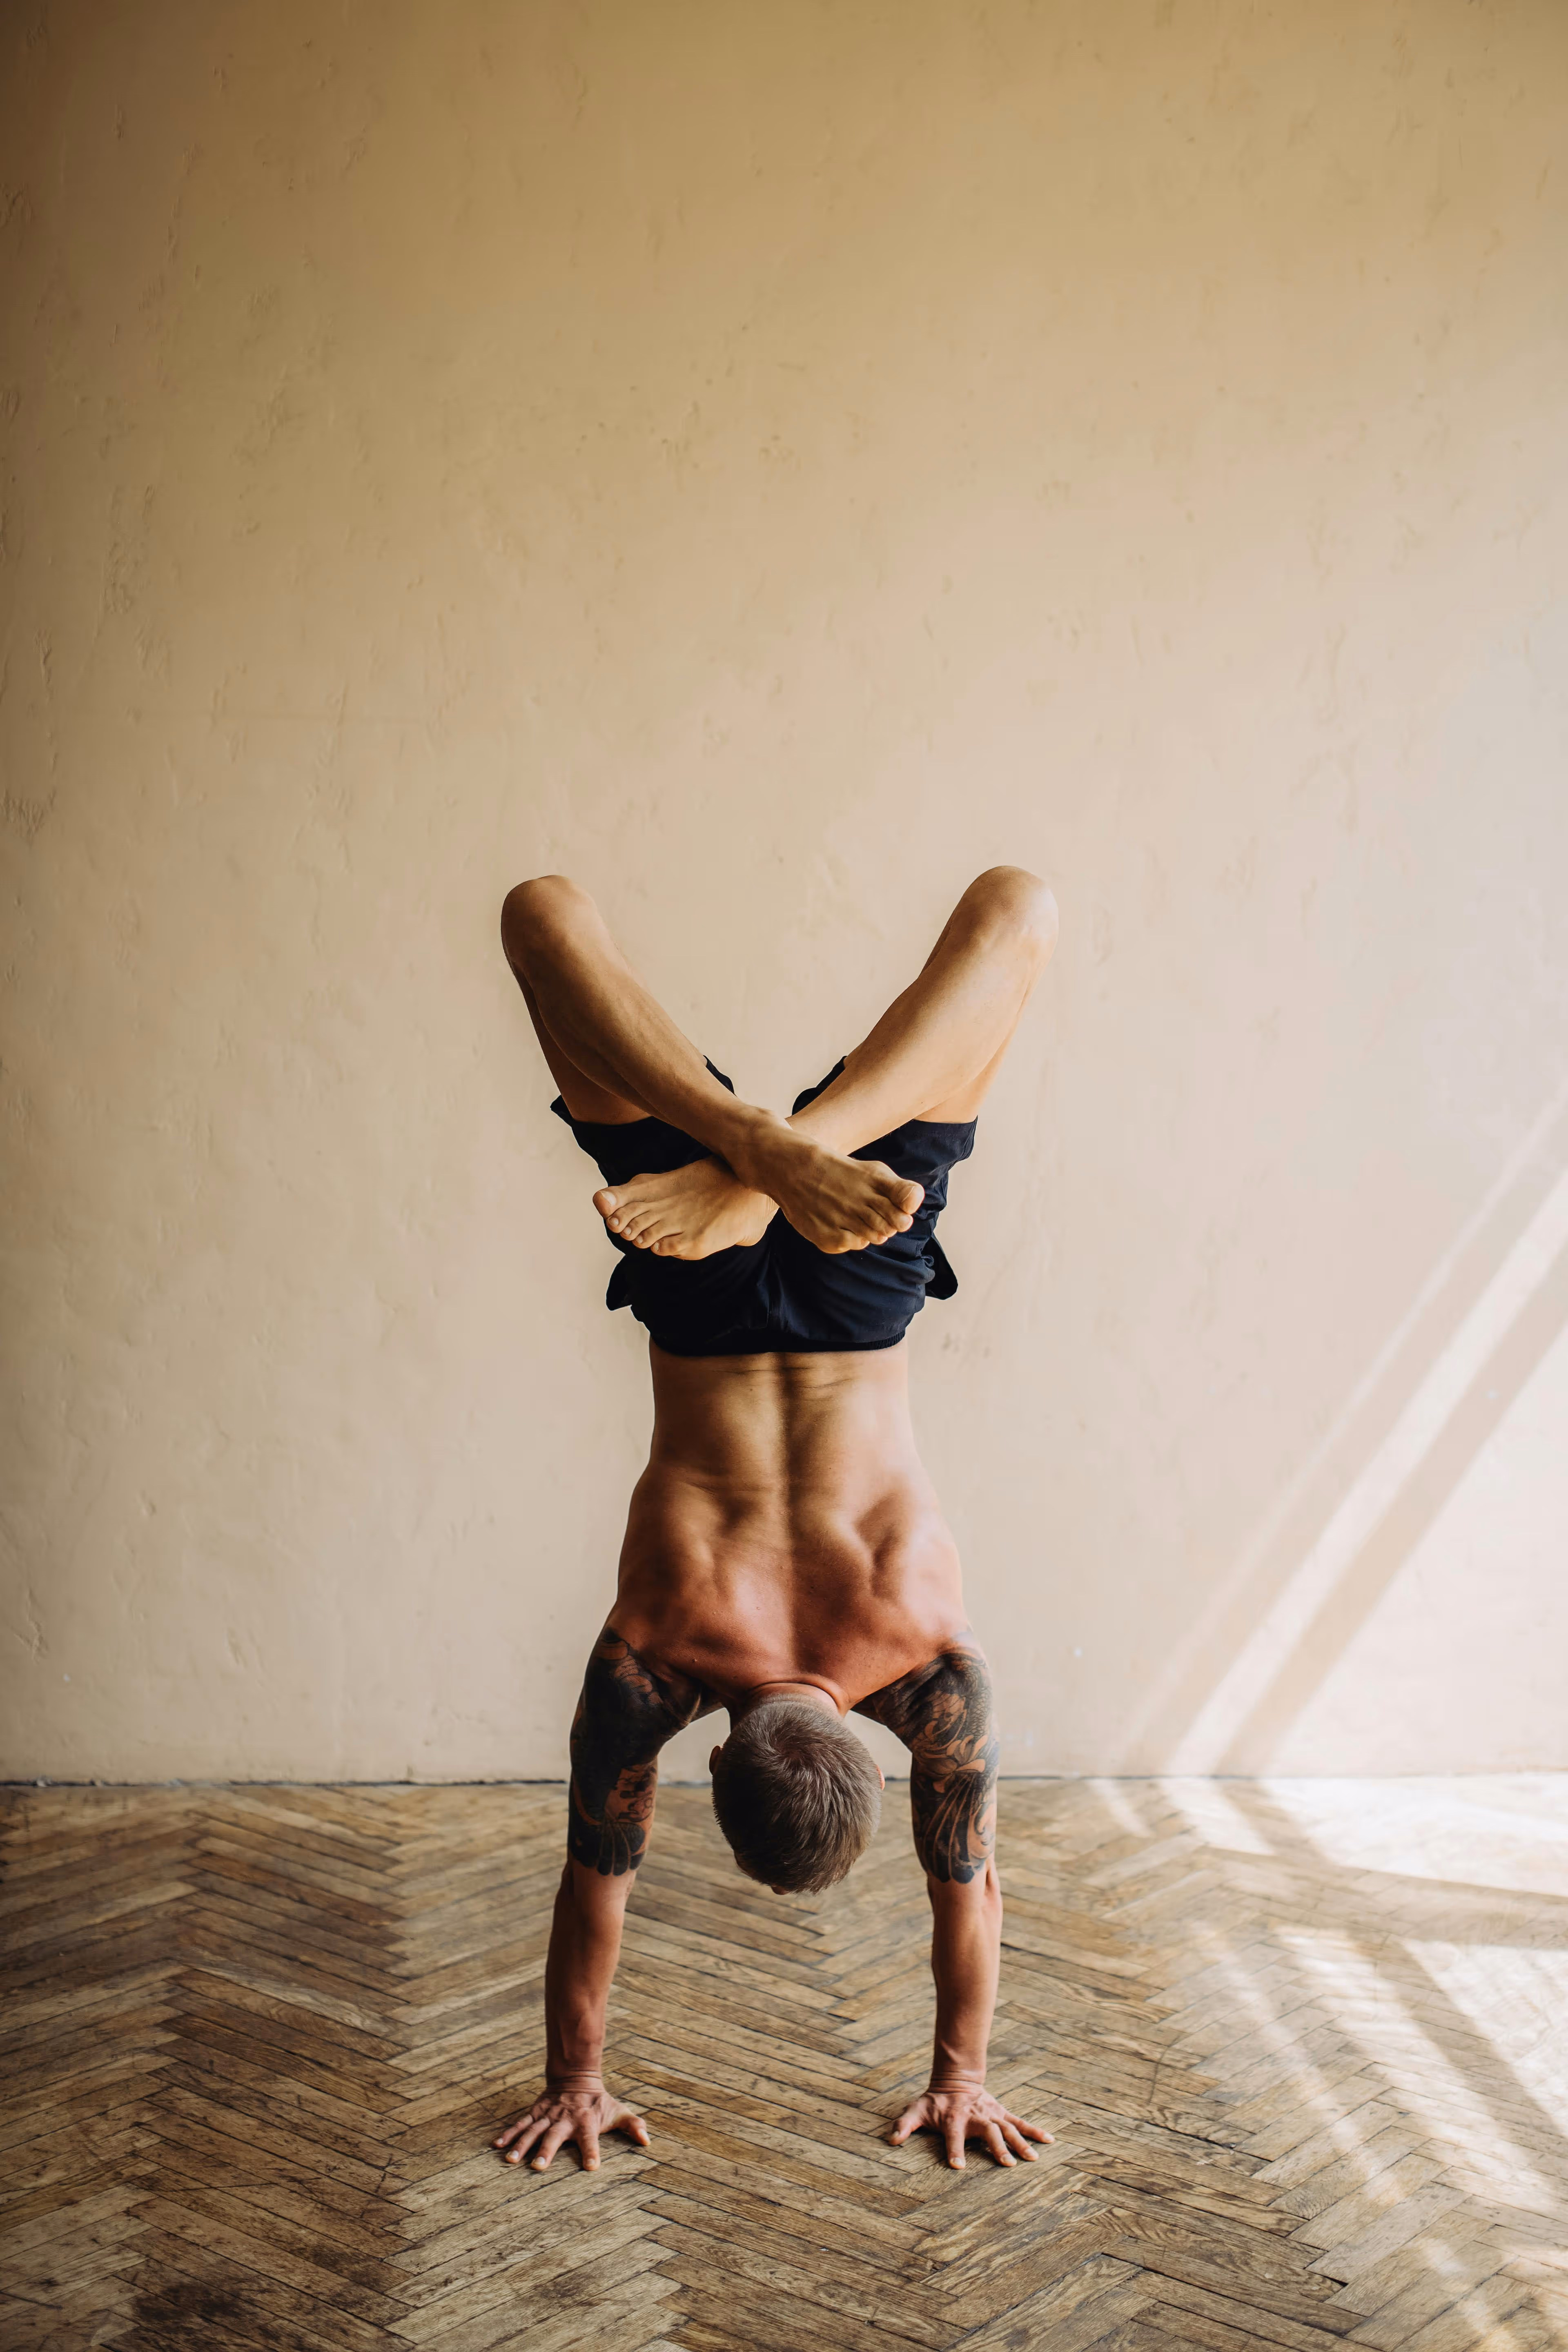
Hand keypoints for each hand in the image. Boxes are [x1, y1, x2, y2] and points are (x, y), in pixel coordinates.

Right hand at [492, 2078, 649, 2173]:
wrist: (576, 2075)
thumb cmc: (599, 2101)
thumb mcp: (617, 2111)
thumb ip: (632, 2125)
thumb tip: (647, 2141)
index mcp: (586, 2122)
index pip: (590, 2139)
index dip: (592, 2152)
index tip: (591, 2167)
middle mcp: (565, 2120)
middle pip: (555, 2136)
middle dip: (547, 2151)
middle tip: (538, 2168)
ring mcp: (548, 2115)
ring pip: (533, 2130)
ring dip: (521, 2144)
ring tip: (510, 2160)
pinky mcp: (536, 2112)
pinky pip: (521, 2123)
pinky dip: (508, 2133)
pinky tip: (497, 2145)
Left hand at [890, 2081, 1053, 2170]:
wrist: (955, 2079)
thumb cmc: (934, 2102)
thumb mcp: (916, 2110)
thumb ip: (904, 2125)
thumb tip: (891, 2141)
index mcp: (954, 2119)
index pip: (953, 2136)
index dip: (953, 2150)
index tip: (957, 2166)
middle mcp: (975, 2117)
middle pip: (988, 2133)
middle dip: (997, 2148)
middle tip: (1007, 2165)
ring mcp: (991, 2115)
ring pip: (1008, 2129)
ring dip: (1020, 2143)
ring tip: (1033, 2159)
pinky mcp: (1001, 2114)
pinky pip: (1020, 2122)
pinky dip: (1035, 2130)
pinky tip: (1049, 2140)